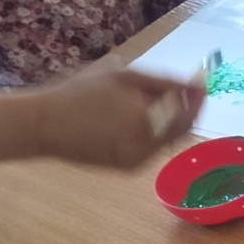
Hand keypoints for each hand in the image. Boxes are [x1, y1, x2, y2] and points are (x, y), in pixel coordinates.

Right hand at [34, 70, 204, 168]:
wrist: (41, 125)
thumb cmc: (79, 92)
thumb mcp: (121, 75)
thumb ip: (162, 82)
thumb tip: (196, 84)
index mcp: (147, 123)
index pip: (189, 114)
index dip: (198, 98)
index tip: (202, 82)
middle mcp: (147, 148)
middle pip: (181, 128)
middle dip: (183, 108)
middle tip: (177, 89)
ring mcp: (138, 161)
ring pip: (167, 138)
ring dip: (166, 120)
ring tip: (143, 100)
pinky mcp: (127, 168)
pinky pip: (151, 147)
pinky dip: (150, 131)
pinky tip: (129, 118)